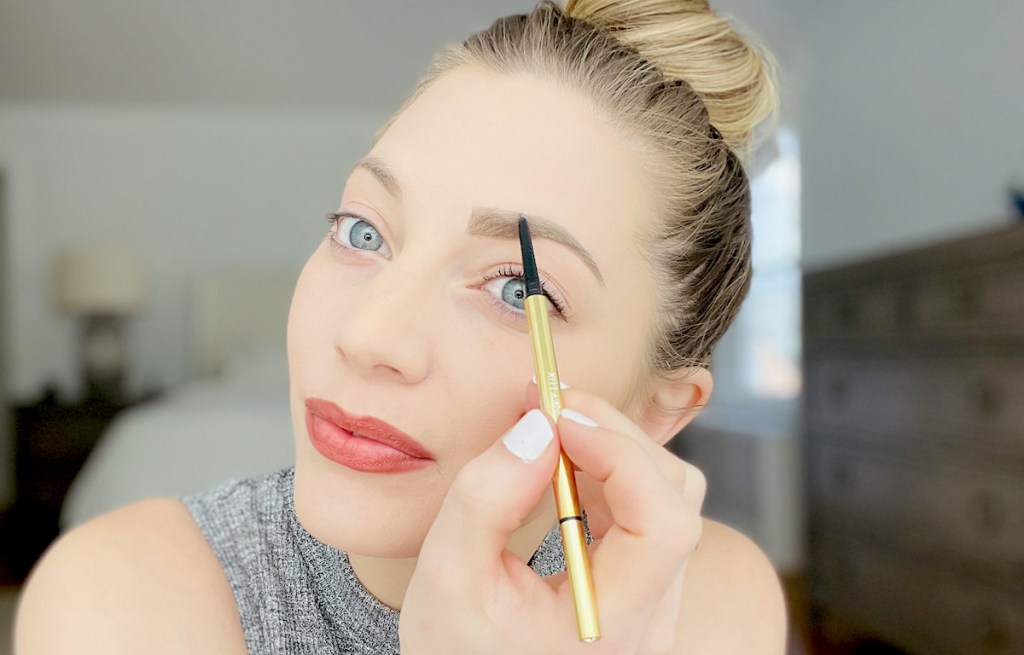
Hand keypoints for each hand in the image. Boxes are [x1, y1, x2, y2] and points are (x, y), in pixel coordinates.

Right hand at [398, 382, 705, 654]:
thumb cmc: (454, 650)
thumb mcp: (447, 576)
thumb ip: (487, 499)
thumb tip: (537, 427)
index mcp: (618, 624)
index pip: (664, 524)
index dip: (621, 454)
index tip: (558, 417)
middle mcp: (652, 616)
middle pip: (674, 499)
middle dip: (615, 436)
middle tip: (550, 404)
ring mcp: (651, 604)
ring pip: (666, 500)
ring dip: (614, 451)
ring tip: (554, 429)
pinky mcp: (637, 589)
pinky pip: (644, 515)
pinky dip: (610, 476)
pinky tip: (563, 465)